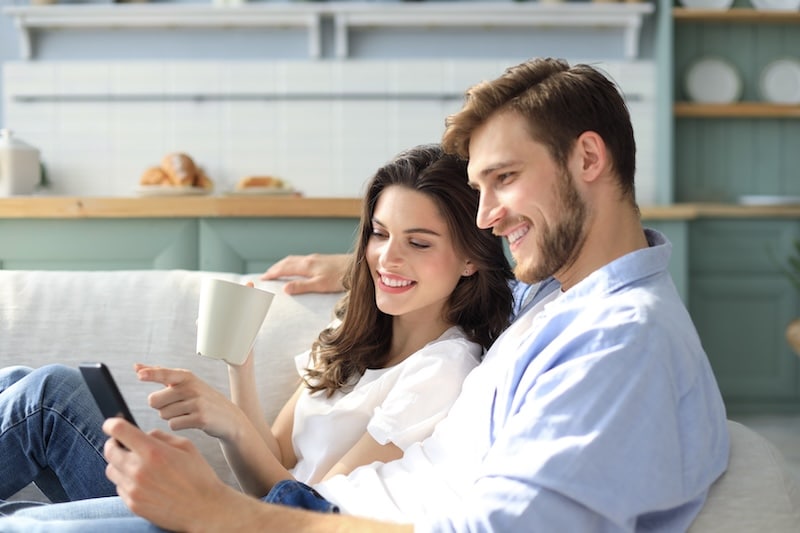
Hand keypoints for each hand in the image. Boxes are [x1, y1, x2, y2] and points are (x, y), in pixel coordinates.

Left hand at [103, 418, 243, 531]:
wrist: (204, 508)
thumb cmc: (199, 476)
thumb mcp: (186, 446)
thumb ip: (161, 436)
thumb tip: (144, 434)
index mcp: (153, 451)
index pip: (119, 431)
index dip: (111, 424)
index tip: (111, 424)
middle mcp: (139, 470)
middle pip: (109, 451)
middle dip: (113, 443)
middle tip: (122, 444)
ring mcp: (134, 489)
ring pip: (111, 470)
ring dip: (118, 463)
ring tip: (135, 464)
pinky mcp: (133, 504)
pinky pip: (119, 488)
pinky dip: (125, 481)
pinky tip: (142, 481)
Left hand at [136, 364, 242, 440]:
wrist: (229, 417)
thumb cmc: (202, 399)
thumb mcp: (186, 383)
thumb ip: (161, 374)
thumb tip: (137, 367)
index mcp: (187, 376)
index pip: (165, 373)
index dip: (151, 374)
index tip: (139, 374)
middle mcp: (191, 387)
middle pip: (154, 400)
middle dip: (160, 406)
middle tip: (176, 405)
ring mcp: (196, 403)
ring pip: (163, 414)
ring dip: (171, 416)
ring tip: (187, 413)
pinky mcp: (200, 418)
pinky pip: (173, 424)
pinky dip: (178, 425)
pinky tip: (191, 421)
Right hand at [260, 253, 348, 294]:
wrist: (359, 268)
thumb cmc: (342, 277)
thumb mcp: (321, 285)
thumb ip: (302, 286)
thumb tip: (284, 288)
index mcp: (306, 265)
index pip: (284, 268)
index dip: (272, 273)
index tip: (262, 279)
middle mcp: (309, 259)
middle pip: (287, 262)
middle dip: (275, 268)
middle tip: (266, 276)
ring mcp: (316, 258)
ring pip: (294, 259)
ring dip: (283, 265)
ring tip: (277, 272)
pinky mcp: (322, 260)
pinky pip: (301, 260)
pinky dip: (293, 264)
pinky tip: (297, 269)